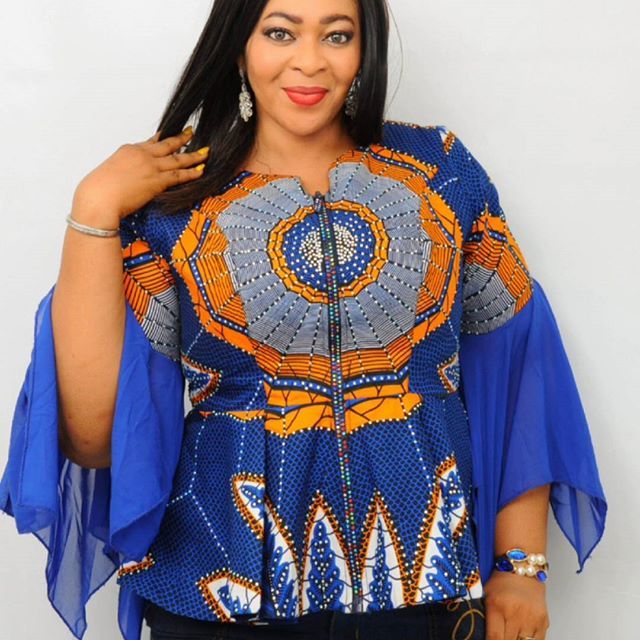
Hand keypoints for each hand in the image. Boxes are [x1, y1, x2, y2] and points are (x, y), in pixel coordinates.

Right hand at [72, 127, 208, 222]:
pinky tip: (201, 171)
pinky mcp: (157, 181)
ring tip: (205, 152)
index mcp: (128, 150)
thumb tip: (126, 178)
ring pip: (178, 158)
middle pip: (167, 144)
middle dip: (181, 138)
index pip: (150, 143)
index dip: (163, 139)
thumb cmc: (98, 191)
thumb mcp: (108, 172)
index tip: (170, 134)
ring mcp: (151, 166)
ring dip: (194, 156)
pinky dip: (191, 173)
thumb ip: (122, 171)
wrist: (99, 199)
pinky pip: (179, 175)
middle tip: (191, 132)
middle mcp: (142, 154)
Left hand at [484, 570, 549, 639]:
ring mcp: (532, 619)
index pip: (494, 638)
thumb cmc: (502, 581)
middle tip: (499, 636)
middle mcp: (516, 614)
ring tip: (511, 634)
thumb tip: (483, 635)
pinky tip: (521, 636)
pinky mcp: (544, 622)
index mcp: (497, 606)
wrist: (523, 568)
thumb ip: (485, 618)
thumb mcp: (486, 596)